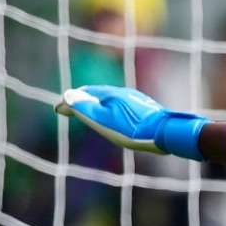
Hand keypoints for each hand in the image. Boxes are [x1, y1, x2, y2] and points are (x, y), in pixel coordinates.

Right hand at [54, 85, 210, 160]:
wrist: (166, 133)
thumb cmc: (132, 129)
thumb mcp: (104, 120)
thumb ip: (85, 108)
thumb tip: (67, 96)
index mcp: (110, 94)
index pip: (84, 93)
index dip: (70, 101)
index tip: (58, 108)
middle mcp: (122, 93)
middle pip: (97, 94)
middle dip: (82, 100)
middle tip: (70, 107)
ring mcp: (135, 100)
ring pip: (110, 99)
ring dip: (97, 104)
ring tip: (89, 112)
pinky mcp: (145, 109)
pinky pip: (121, 105)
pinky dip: (110, 109)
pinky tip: (114, 117)